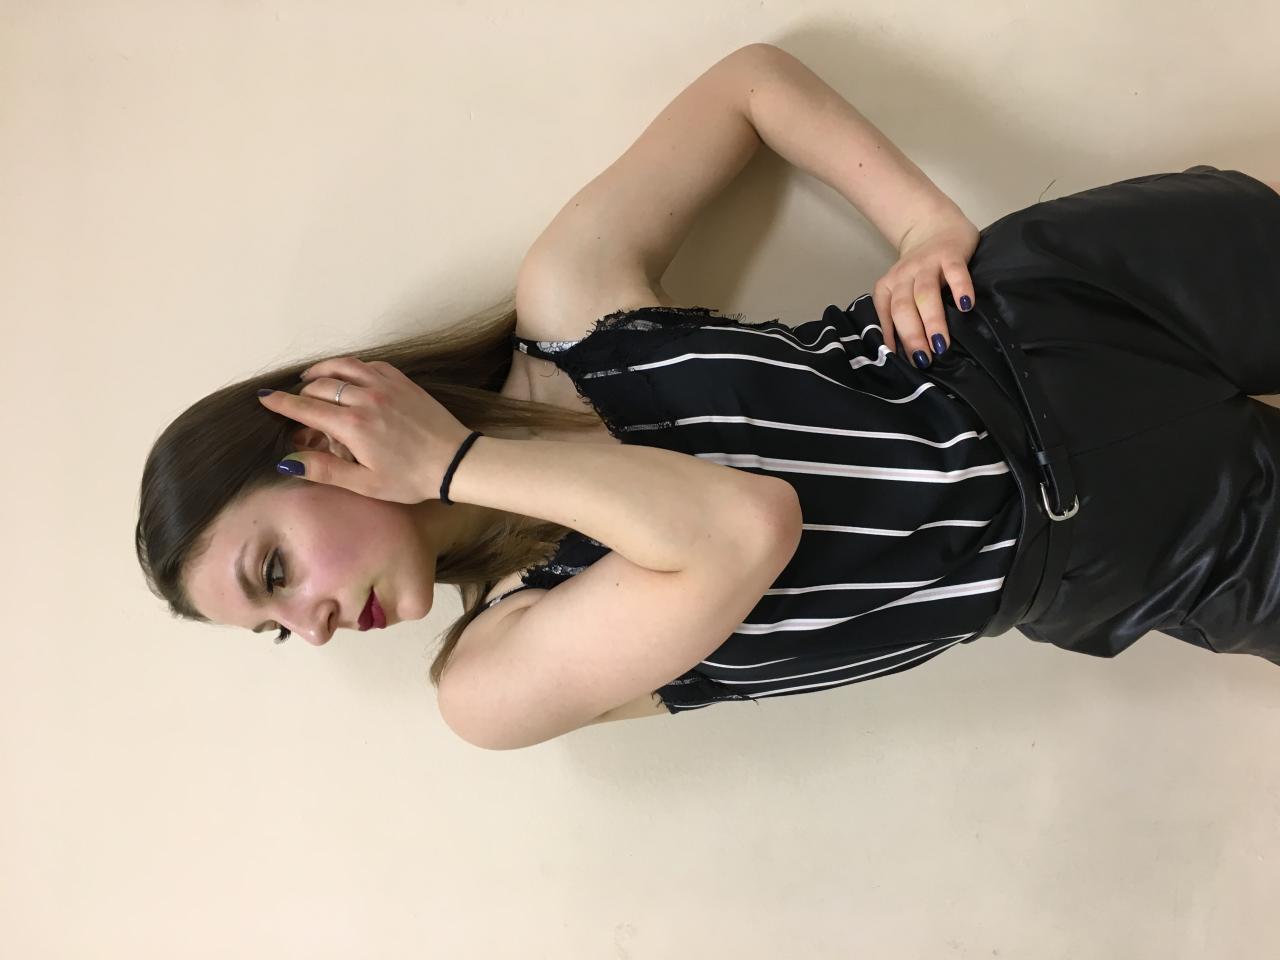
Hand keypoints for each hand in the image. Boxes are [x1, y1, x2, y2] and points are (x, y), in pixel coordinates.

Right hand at [257, 356, 474, 502]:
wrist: (454, 461)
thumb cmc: (410, 478)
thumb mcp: (365, 483)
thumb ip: (325, 470)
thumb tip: (289, 461)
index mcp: (353, 425)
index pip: (305, 408)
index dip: (281, 403)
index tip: (265, 399)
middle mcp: (366, 398)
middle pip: (320, 386)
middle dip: (302, 395)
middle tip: (297, 408)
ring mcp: (385, 385)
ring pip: (342, 366)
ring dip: (322, 371)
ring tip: (310, 379)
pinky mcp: (401, 380)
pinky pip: (367, 364)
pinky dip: (350, 367)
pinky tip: (347, 377)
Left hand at [871, 208, 979, 365]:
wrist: (934, 224)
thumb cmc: (920, 269)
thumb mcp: (902, 290)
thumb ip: (900, 316)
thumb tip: (905, 356)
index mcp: (888, 287)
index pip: (885, 315)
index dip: (891, 338)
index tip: (900, 363)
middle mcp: (904, 276)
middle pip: (903, 307)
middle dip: (912, 335)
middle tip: (923, 360)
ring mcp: (927, 264)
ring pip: (925, 294)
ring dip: (932, 320)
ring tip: (941, 345)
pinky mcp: (950, 254)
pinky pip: (955, 272)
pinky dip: (960, 289)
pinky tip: (966, 306)